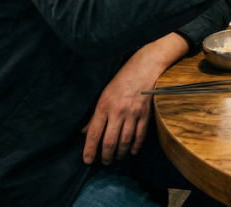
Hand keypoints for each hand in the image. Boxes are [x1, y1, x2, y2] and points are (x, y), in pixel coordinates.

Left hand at [81, 34, 187, 164]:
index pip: (93, 133)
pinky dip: (135, 146)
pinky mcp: (145, 114)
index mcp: (104, 106)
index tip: (87, 160)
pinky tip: (131, 151)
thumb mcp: (104, 94)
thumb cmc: (122, 79)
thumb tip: (85, 131)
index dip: (89, 149)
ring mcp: (133, 114)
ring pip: (124, 141)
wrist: (145, 67)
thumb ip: (95, 114)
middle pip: (109, 141)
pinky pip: (140, 135)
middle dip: (105, 156)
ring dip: (119, 153)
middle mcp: (117, 112)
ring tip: (116, 158)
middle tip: (104, 162)